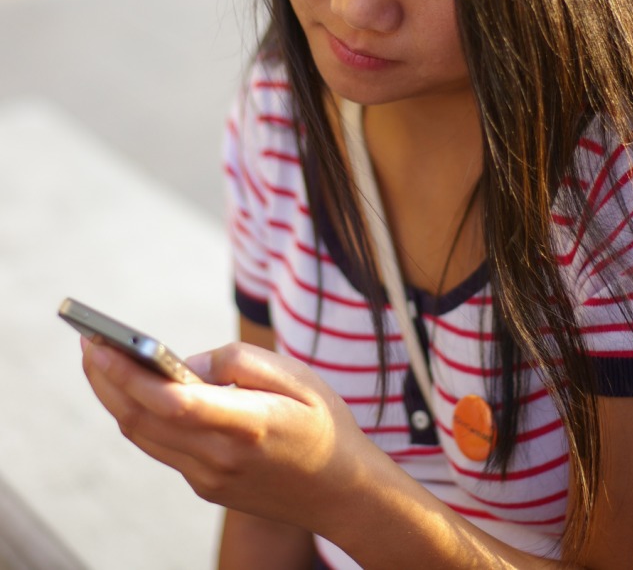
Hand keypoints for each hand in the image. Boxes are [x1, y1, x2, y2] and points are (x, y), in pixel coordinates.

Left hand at [81, 338, 370, 532]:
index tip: (99, 343)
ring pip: (144, 437)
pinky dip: (140, 415)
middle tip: (87, 342)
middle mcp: (219, 458)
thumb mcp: (295, 373)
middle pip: (142, 420)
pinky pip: (161, 447)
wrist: (343, 491)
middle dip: (107, 379)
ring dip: (115, 398)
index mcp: (246, 424)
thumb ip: (237, 361)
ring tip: (101, 361)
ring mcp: (208, 479)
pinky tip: (137, 390)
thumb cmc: (323, 422)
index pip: (170, 402)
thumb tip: (185, 363)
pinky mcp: (205, 487)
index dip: (127, 374)